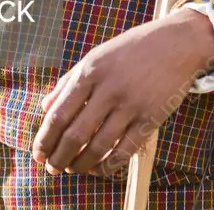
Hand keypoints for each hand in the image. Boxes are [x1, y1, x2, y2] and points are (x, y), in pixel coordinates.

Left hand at [32, 8, 213, 176]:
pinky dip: (108, 165)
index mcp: (91, 70)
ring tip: (72, 169)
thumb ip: (69, 81)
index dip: (45, 138)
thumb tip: (45, 108)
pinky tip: (99, 169)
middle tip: (52, 168)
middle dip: (59, 157)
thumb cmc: (132, 49)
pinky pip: (125, 150)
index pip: (60, 113)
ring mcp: (131, 104)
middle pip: (76, 134)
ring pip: (98, 147)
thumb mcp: (98, 56)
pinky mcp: (150, 118)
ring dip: (81, 164)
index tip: (37, 153)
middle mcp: (109, 88)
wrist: (176, 43)